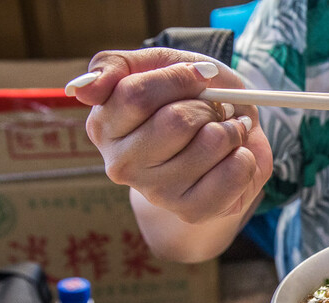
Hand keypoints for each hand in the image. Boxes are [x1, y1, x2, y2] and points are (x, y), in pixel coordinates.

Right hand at [68, 48, 271, 225]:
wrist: (224, 142)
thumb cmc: (188, 99)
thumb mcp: (157, 66)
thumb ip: (116, 66)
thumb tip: (83, 90)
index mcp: (104, 125)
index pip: (136, 94)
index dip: (180, 78)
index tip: (201, 76)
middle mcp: (122, 164)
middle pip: (176, 121)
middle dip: (208, 106)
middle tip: (215, 110)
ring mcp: (157, 193)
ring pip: (211, 143)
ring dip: (232, 130)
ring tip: (226, 132)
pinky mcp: (192, 211)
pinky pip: (234, 172)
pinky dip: (246, 157)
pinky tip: (235, 157)